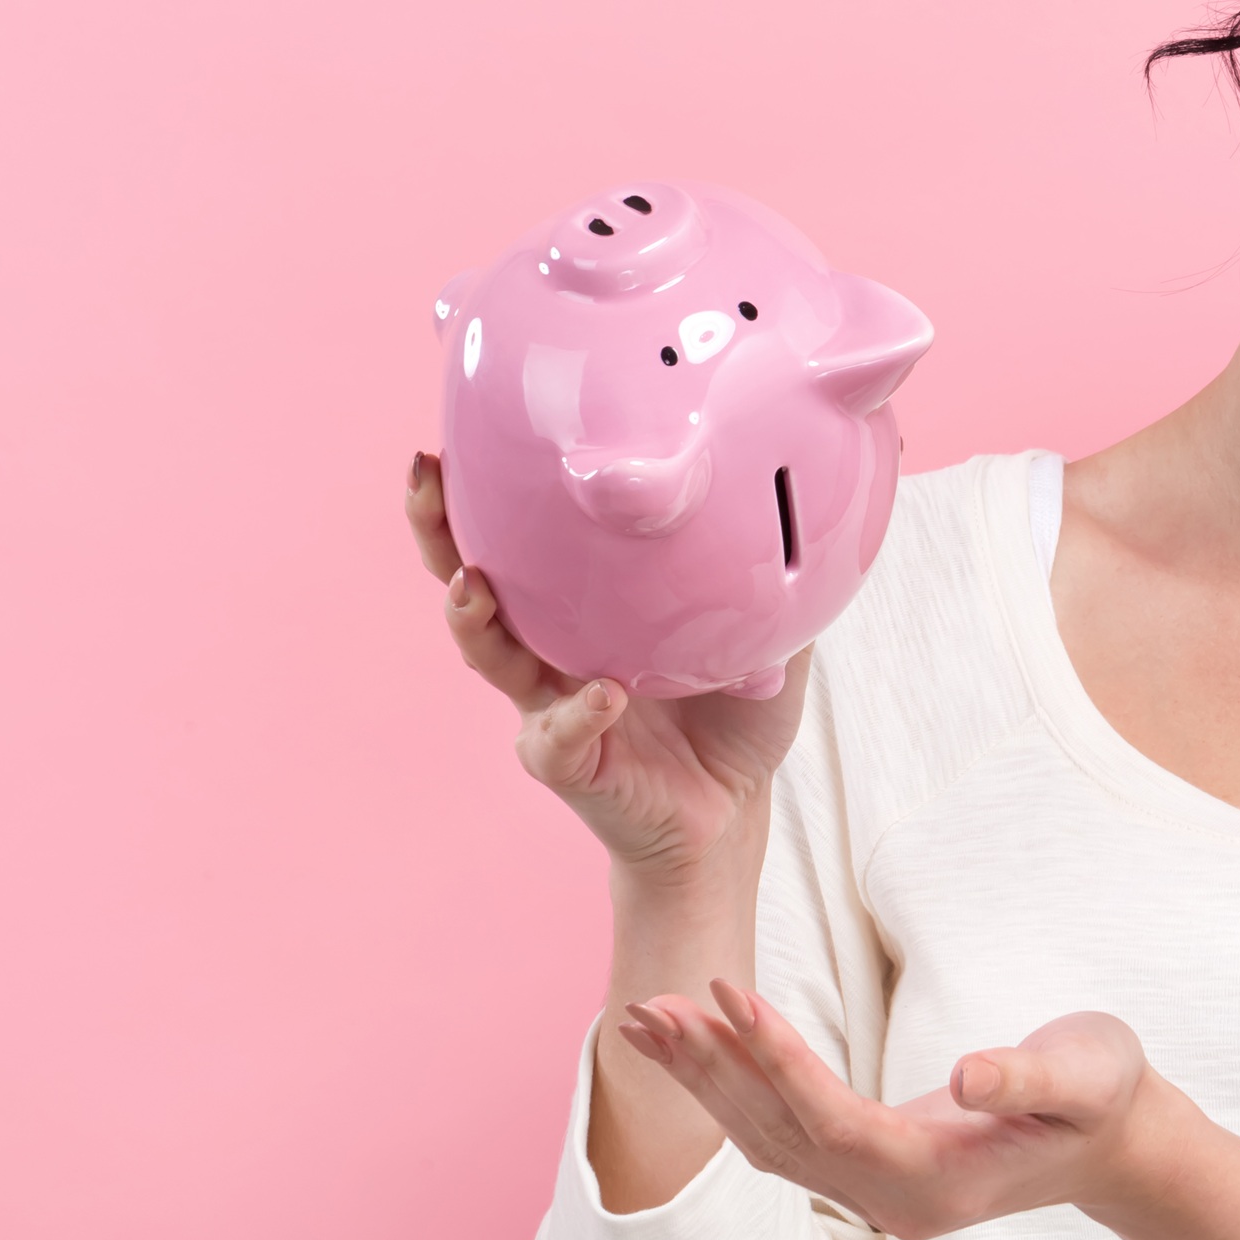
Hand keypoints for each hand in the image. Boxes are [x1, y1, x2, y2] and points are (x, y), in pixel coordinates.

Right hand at [405, 451, 807, 885]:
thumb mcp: (768, 632)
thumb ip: (774, 575)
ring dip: (471, 619)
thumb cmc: (735, 715)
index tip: (464, 428)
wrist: (732, 811)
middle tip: (426, 477)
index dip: (485, 486)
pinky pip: (559, 735)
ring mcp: (549, 704)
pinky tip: (604, 691)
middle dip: (437, 528)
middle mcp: (548, 648)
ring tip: (470, 583)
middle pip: (466, 579)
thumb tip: (813, 495)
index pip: (520, 535)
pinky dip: (576, 713)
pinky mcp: (566, 762)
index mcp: (583, 605)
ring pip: (487, 656)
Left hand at [619, 981, 1172, 1239]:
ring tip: (647, 1019)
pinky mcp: (870, 1168)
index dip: (774, 1058)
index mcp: (936, 1182)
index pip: (831, 1121)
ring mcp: (878, 1192)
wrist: (1122, 1144)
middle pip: (780, 1136)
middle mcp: (893, 1200)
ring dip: (708, 1079)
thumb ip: (1028, 1077)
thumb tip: (967, 1076)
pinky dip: (734, 1089)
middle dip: (713, 1069)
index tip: (728, 994)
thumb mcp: (1088, 1075)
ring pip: (770, 1140)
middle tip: (651, 1004)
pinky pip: (785, 1133)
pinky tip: (698, 1050)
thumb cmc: (1106, 1097)